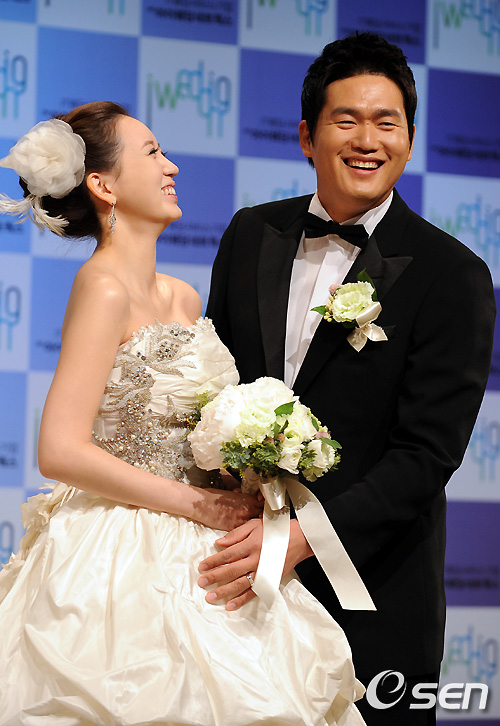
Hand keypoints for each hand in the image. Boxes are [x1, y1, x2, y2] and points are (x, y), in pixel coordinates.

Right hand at [193, 489, 262, 531]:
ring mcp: (241, 520)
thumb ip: (242, 497)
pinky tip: (245, 533)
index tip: (264, 509)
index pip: (263, 504)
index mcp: (248, 499)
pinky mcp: (234, 529)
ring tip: (255, 528)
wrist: (203, 505)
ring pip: (255, 525)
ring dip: (255, 526)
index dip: (264, 507)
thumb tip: (245, 498)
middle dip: (262, 517)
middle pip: (262, 515)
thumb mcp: (232, 493)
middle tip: (260, 519)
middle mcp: (247, 510)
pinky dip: (246, 533)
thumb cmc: (215, 496)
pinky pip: (244, 532)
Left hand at [197, 519, 312, 609]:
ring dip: (224, 591)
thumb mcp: (254, 525)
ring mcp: (263, 572)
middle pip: (232, 570)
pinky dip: (242, 600)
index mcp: (251, 544)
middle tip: (201, 582)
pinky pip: (254, 592)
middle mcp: (256, 559)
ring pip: (240, 584)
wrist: (299, 540)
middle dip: (215, 577)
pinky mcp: (269, 581)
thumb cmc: (274, 531)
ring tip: (210, 597)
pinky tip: (230, 605)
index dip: (214, 561)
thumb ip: (236, 534)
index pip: (228, 554)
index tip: (202, 566)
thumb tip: (218, 543)